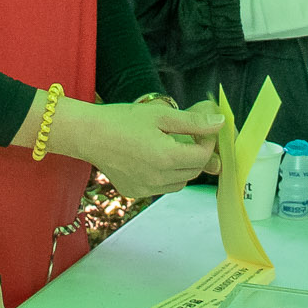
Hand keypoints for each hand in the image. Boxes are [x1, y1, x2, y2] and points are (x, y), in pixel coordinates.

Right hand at [57, 96, 221, 197]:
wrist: (88, 134)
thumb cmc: (122, 120)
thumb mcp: (160, 114)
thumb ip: (192, 122)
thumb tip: (219, 124)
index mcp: (167, 158)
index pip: (203, 156)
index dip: (208, 142)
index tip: (203, 130)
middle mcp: (158, 178)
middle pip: (194, 171)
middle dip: (197, 154)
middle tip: (189, 137)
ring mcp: (146, 188)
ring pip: (180, 182)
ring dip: (183, 167)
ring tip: (170, 147)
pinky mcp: (135, 192)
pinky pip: (162, 187)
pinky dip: (166, 176)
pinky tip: (153, 159)